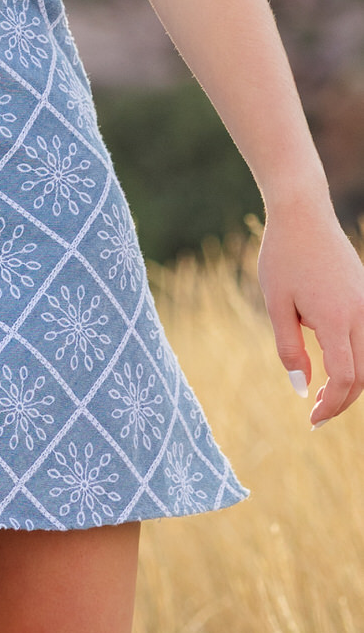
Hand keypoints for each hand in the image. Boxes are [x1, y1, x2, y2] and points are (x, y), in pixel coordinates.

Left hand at [258, 186, 363, 426]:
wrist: (304, 213)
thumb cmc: (283, 256)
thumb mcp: (276, 303)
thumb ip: (289, 348)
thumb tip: (302, 388)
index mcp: (336, 318)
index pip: (344, 378)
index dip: (330, 405)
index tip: (311, 419)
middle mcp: (361, 314)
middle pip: (362, 375)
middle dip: (341, 401)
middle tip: (315, 415)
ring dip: (350, 382)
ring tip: (322, 394)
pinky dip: (354, 359)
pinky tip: (331, 364)